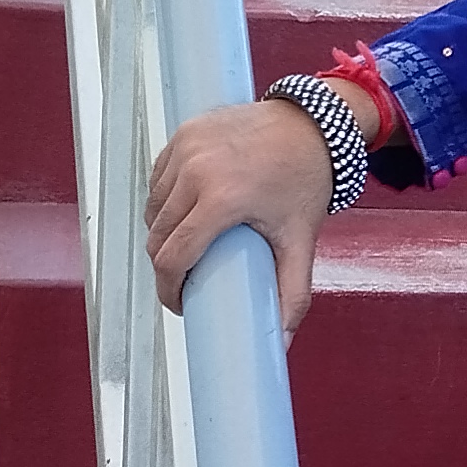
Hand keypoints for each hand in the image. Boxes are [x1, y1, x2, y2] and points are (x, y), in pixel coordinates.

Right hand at [143, 99, 344, 333]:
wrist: (313, 125)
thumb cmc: (306, 180)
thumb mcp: (300, 240)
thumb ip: (292, 293)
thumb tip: (281, 341)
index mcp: (221, 198)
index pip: (172, 257)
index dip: (169, 289)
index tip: (180, 302)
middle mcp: (196, 171)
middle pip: (158, 236)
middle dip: (166, 266)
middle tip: (186, 279)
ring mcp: (186, 148)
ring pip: (153, 208)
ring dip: (162, 233)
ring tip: (186, 248)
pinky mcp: (182, 134)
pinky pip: (158, 179)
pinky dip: (164, 200)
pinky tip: (183, 214)